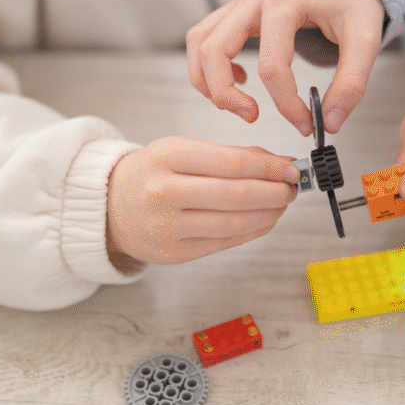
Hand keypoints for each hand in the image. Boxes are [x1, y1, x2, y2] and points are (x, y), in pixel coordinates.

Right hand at [105, 137, 300, 264]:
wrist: (111, 207)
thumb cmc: (153, 174)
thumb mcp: (182, 151)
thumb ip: (229, 156)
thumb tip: (279, 163)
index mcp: (166, 157)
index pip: (233, 163)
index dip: (271, 167)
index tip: (292, 168)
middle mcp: (163, 192)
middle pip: (237, 195)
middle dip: (276, 192)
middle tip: (293, 188)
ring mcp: (167, 227)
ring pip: (235, 223)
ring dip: (269, 214)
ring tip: (282, 204)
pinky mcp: (174, 254)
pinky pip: (225, 242)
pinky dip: (253, 231)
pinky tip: (265, 220)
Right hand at [186, 0, 384, 135]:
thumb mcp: (366, 38)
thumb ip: (351, 82)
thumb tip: (329, 122)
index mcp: (284, 3)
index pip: (271, 67)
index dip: (286, 105)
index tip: (305, 124)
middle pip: (213, 51)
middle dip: (225, 94)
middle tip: (251, 116)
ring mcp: (241, 3)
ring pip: (198, 42)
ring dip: (207, 80)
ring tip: (237, 104)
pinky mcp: (237, 11)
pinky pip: (205, 37)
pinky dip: (210, 64)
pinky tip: (242, 79)